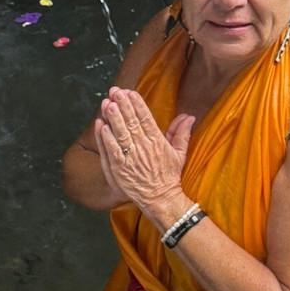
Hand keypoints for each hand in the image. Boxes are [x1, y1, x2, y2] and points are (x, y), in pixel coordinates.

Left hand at [94, 88, 193, 213]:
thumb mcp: (180, 153)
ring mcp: (131, 158)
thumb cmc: (169, 176)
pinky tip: (101, 125)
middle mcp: (144, 148)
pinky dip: (106, 138)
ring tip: (107, 102)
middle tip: (115, 91)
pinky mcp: (120, 168)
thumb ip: (181, 133)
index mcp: (158, 142)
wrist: (160, 199)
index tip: (130, 92)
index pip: (146, 118)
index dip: (137, 104)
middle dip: (123, 105)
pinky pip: (112, 150)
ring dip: (113, 117)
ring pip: (120, 134)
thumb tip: (189, 116)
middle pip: (132, 122)